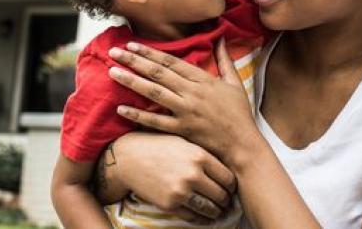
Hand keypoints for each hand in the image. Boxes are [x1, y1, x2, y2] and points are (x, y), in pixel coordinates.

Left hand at [108, 38, 258, 162]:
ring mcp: (186, 111)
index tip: (132, 44)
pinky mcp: (182, 130)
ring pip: (154, 93)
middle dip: (134, 61)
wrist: (243, 145)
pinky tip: (121, 108)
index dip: (150, 52)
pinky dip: (138, 114)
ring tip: (112, 72)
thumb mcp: (235, 83)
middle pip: (158, 73)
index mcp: (203, 80)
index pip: (171, 62)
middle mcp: (192, 93)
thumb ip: (225, 60)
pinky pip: (156, 121)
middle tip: (114, 52)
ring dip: (131, 81)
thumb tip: (221, 38)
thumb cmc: (239, 114)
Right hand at [110, 132, 235, 221]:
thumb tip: (226, 169)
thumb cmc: (159, 146)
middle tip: (226, 202)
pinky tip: (203, 216)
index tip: (230, 188)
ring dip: (216, 212)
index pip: (228, 178)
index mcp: (199, 156)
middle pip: (222, 195)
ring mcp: (181, 191)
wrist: (129, 157)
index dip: (232, 186)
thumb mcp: (184, 142)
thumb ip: (204, 155)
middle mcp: (193, 174)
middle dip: (226, 200)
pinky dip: (201, 218)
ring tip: (217, 210)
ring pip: (210, 209)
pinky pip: (193, 216)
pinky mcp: (170, 204)